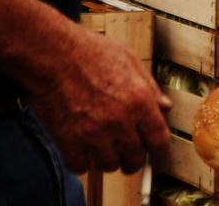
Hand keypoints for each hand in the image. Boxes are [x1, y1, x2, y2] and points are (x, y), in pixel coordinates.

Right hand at [28, 26, 172, 173]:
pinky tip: (81, 148)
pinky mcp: (69, 140)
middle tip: (127, 155)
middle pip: (134, 158)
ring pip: (109, 165)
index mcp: (139, 101)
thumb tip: (165, 107)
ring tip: (101, 146)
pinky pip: (81, 166)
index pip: (159, 140)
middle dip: (133, 160)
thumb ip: (149, 87)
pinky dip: (81, 161)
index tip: (161, 165)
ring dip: (107, 159)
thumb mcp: (130, 61)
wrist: (53, 54)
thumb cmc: (91, 52)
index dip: (162, 157)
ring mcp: (94, 133)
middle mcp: (120, 121)